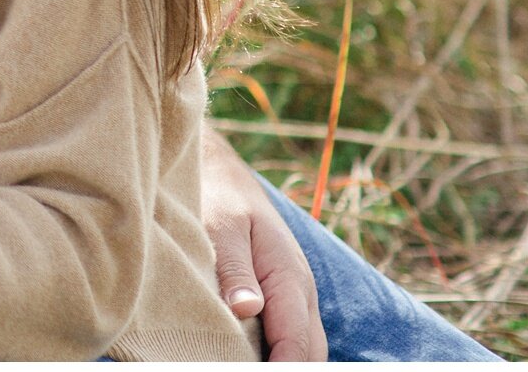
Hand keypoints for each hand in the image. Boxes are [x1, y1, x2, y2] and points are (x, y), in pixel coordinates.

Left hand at [198, 128, 326, 360]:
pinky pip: (287, 336)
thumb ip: (234, 268)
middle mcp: (300, 292)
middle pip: (308, 352)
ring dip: (284, 360)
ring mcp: (293, 296)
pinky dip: (277, 353)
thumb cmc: (219, 197)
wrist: (222, 174)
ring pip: (302, 347)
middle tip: (241, 369)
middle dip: (287, 368)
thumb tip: (247, 310)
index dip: (281, 368)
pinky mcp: (279, 298)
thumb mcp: (222, 226)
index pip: (295, 341)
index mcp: (289, 276)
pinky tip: (247, 356)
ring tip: (243, 363)